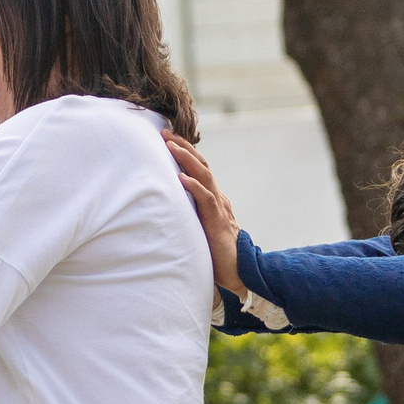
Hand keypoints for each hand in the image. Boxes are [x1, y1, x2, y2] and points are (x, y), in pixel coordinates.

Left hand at [167, 134, 245, 296]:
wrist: (238, 270)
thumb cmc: (215, 251)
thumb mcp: (199, 226)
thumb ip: (189, 213)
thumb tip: (168, 204)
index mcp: (212, 198)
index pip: (199, 168)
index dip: (185, 152)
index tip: (167, 138)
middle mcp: (217, 198)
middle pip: (201, 165)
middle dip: (184, 147)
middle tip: (165, 132)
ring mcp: (219, 208)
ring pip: (204, 177)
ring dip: (187, 160)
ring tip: (171, 146)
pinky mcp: (218, 221)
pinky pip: (206, 200)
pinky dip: (194, 187)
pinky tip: (181, 179)